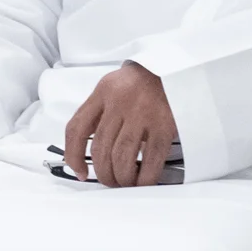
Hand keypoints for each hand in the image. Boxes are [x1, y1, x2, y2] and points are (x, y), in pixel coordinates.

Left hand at [60, 62, 178, 186]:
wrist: (179, 67)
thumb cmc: (145, 80)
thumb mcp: (114, 86)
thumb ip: (100, 111)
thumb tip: (88, 146)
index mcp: (103, 92)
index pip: (76, 128)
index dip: (73, 155)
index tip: (79, 171)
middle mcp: (119, 103)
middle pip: (100, 148)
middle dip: (102, 172)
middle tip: (109, 181)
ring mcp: (142, 114)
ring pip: (122, 156)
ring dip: (121, 177)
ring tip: (124, 183)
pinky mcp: (165, 125)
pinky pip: (151, 158)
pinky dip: (145, 176)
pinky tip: (143, 181)